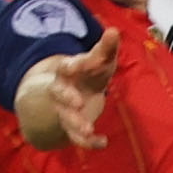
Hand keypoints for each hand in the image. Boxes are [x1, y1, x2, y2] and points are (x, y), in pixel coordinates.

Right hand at [30, 31, 120, 149]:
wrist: (73, 94)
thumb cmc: (90, 73)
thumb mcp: (99, 60)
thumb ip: (106, 48)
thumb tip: (114, 30)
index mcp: (67, 71)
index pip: (67, 66)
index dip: (75, 65)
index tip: (79, 65)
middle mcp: (62, 91)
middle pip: (58, 93)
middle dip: (66, 97)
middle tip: (77, 102)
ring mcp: (65, 110)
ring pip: (65, 118)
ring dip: (76, 124)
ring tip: (88, 128)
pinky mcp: (72, 127)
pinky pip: (76, 138)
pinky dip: (89, 142)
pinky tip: (103, 142)